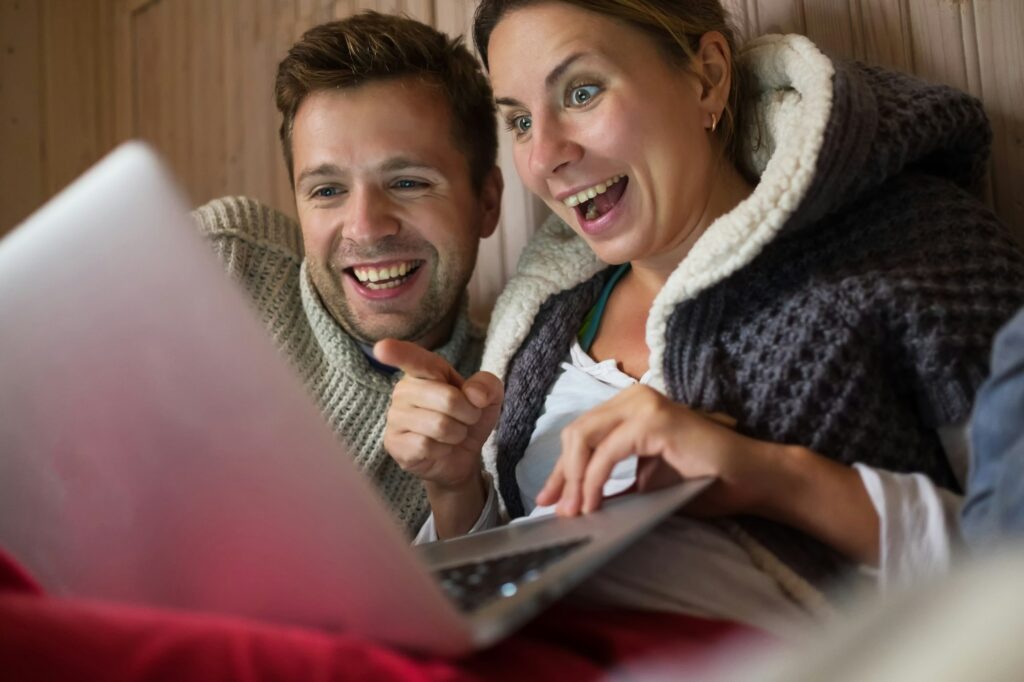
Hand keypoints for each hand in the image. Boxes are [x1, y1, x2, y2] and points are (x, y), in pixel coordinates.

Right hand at [376, 339, 502, 491]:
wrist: (461, 457)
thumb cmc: (468, 419)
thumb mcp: (488, 397)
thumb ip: (487, 385)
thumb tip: (474, 394)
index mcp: (424, 371)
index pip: (412, 358)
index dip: (397, 352)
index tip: (381, 347)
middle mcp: (404, 390)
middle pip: (448, 399)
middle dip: (468, 414)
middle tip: (465, 419)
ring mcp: (395, 417)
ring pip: (439, 425)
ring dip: (457, 433)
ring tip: (452, 434)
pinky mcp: (393, 443)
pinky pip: (426, 446)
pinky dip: (443, 450)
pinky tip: (439, 449)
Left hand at [536, 384, 774, 517]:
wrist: (748, 478)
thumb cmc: (704, 480)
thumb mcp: (646, 482)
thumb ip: (615, 483)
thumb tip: (577, 502)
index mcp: (630, 406)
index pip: (582, 433)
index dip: (561, 468)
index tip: (549, 499)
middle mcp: (633, 397)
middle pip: (576, 433)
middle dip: (561, 475)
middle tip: (557, 510)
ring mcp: (642, 405)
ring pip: (585, 440)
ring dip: (575, 480)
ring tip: (575, 512)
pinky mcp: (652, 421)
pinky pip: (607, 453)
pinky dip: (594, 480)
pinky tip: (594, 503)